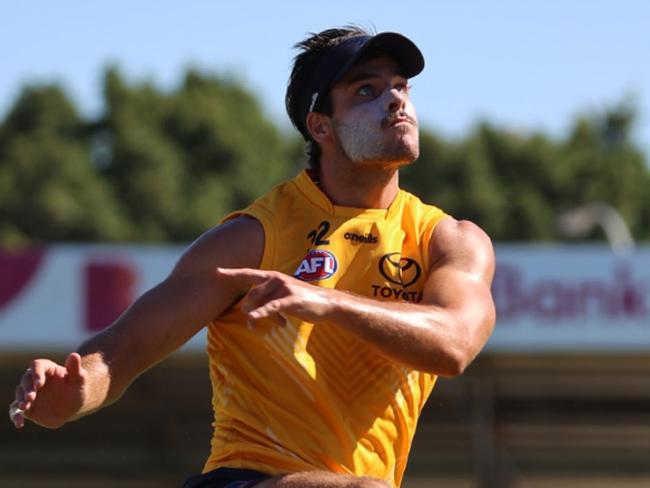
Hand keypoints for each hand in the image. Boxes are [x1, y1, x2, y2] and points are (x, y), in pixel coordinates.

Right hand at [9, 353, 88, 428]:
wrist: (74, 406)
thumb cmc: (77, 388)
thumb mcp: (80, 379)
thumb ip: (75, 368)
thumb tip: (74, 355)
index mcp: (47, 369)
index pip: (37, 365)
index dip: (36, 373)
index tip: (39, 383)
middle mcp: (35, 379)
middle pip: (26, 379)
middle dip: (27, 388)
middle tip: (31, 397)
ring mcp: (29, 393)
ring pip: (19, 393)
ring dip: (20, 400)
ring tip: (25, 407)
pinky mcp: (27, 407)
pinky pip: (16, 410)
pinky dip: (15, 416)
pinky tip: (20, 423)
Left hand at [215, 267, 335, 327]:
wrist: (326, 303)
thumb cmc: (302, 301)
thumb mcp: (282, 297)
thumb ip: (266, 300)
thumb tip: (250, 315)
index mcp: (273, 277)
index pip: (249, 273)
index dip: (232, 273)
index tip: (216, 271)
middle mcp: (276, 279)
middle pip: (251, 295)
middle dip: (247, 310)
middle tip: (251, 324)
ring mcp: (284, 288)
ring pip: (259, 303)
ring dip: (254, 317)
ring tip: (256, 327)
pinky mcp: (291, 300)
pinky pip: (272, 307)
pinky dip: (261, 313)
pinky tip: (253, 318)